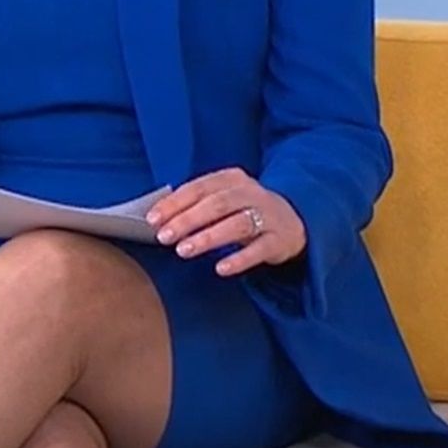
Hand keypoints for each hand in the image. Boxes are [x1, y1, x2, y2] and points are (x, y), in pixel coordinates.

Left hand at [146, 169, 305, 276]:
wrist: (294, 221)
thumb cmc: (244, 211)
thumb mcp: (224, 200)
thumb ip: (196, 205)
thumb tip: (159, 220)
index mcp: (232, 179)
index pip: (199, 188)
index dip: (174, 203)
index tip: (153, 219)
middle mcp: (251, 193)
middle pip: (216, 204)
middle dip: (187, 220)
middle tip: (163, 236)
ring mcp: (268, 216)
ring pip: (236, 225)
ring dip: (207, 237)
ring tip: (183, 251)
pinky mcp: (279, 240)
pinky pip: (259, 249)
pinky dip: (239, 259)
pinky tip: (221, 269)